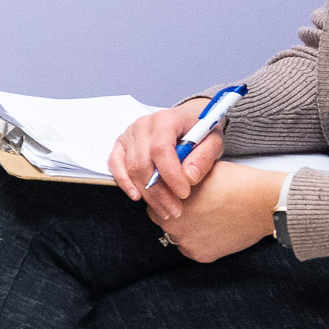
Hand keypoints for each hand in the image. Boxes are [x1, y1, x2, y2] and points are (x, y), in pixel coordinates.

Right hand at [110, 99, 217, 223]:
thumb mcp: (213, 141)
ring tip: (165, 209)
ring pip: (131, 169)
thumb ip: (203, 158)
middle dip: (160, 192)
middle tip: (176, 209)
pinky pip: (115, 165)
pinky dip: (124, 182)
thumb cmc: (199, 131)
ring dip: (147, 194)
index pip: (161, 149)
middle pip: (144, 163)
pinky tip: (137, 196)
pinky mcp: (121, 144)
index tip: (184, 193)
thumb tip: (188, 177)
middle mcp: (144, 125)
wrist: (187, 121)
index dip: (171, 174)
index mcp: (166, 119)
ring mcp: (129, 134)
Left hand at [153, 162, 282, 262]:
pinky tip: (215, 230)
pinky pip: (194, 250)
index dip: (168, 198)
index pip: (156, 202)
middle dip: (176, 215)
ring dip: (188, 230)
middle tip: (196, 209)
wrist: (262, 202)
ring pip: (178, 237)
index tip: (180, 197)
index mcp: (168, 200)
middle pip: (164, 221)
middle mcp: (172, 224)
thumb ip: (181, 178)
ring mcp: (186, 242)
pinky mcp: (201, 255)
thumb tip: (171, 179)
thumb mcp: (200, 171)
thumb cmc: (234, 182)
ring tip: (208, 219)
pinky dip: (201, 242)